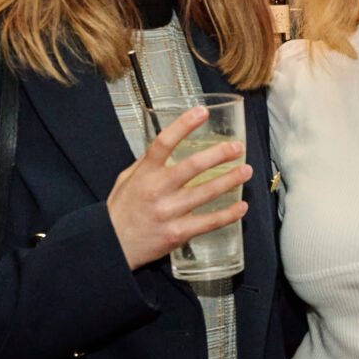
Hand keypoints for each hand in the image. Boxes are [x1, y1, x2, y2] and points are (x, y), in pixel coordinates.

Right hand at [105, 106, 250, 270]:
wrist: (112, 245)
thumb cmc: (121, 210)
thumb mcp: (127, 179)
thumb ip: (147, 163)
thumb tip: (169, 145)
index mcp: (145, 173)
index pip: (164, 142)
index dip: (183, 125)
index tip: (202, 112)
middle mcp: (157, 190)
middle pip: (192, 167)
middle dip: (218, 155)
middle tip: (237, 147)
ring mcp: (168, 212)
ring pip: (206, 193)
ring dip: (229, 181)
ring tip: (246, 171)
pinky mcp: (177, 233)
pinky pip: (208, 222)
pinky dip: (228, 214)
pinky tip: (241, 207)